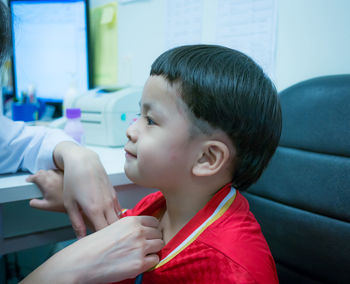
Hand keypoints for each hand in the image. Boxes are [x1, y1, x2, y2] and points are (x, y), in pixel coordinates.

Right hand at [20, 216, 164, 283]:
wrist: (82, 262)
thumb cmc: (94, 245)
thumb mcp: (114, 227)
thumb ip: (130, 227)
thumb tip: (142, 230)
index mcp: (131, 221)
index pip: (154, 222)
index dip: (152, 229)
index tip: (149, 234)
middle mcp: (138, 232)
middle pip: (158, 233)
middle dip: (153, 239)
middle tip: (144, 246)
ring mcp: (140, 247)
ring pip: (160, 245)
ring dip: (153, 250)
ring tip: (142, 254)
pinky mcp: (139, 264)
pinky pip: (155, 260)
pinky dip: (149, 262)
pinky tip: (139, 262)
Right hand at [27, 169, 64, 211]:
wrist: (76, 202)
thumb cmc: (62, 204)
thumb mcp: (46, 206)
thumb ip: (36, 204)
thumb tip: (31, 201)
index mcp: (47, 184)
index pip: (36, 176)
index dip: (31, 178)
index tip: (29, 180)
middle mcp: (53, 177)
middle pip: (41, 172)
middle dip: (37, 175)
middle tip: (36, 181)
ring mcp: (60, 175)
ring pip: (49, 170)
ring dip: (46, 174)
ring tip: (46, 180)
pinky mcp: (66, 174)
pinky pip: (57, 171)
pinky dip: (54, 174)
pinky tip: (55, 179)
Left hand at [53, 142, 121, 237]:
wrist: (84, 161)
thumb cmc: (73, 181)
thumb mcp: (70, 204)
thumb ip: (76, 223)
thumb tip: (81, 239)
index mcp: (94, 210)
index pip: (103, 233)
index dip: (101, 241)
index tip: (96, 246)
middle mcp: (106, 205)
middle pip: (114, 228)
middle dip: (111, 237)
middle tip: (104, 242)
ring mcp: (112, 199)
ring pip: (119, 220)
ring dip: (114, 227)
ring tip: (107, 233)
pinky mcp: (114, 194)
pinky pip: (119, 210)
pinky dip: (116, 218)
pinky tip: (109, 220)